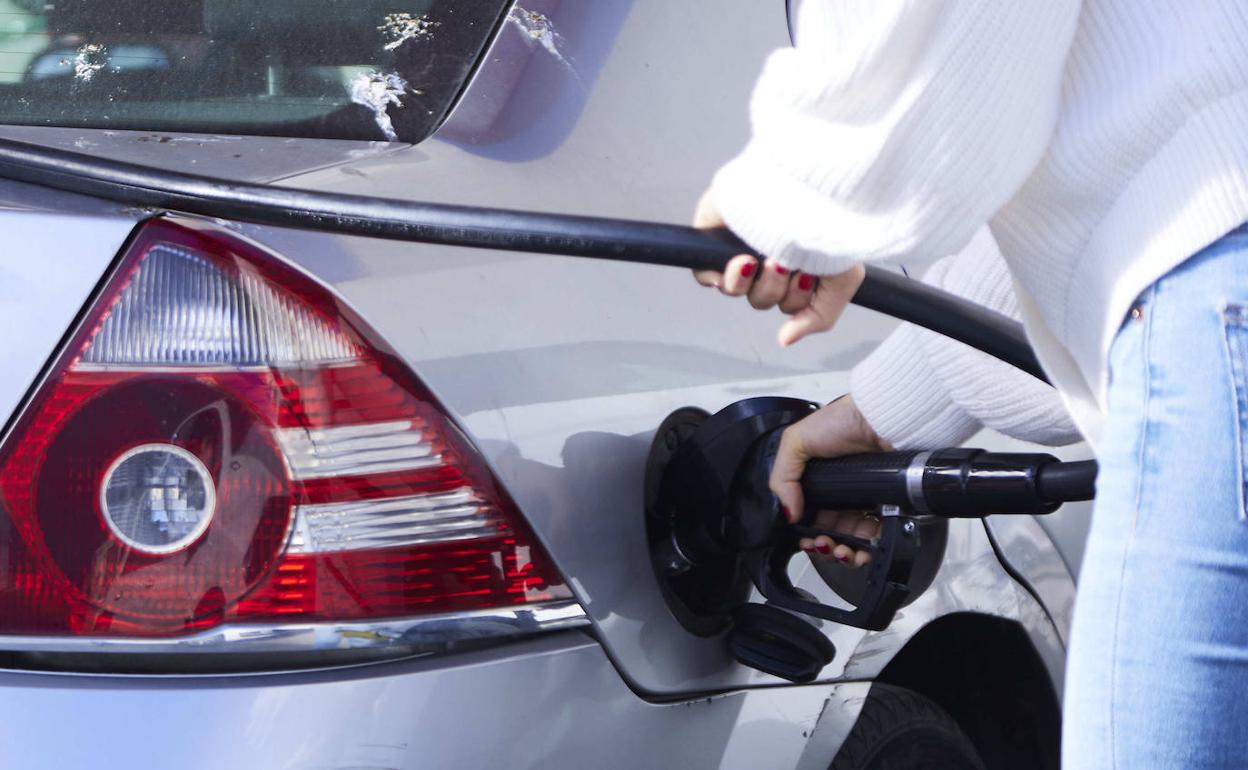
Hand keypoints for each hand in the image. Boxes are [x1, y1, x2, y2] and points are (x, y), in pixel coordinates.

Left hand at [691, 189, 864, 346]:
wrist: (803, 180)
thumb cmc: (829, 218)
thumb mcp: (844, 278)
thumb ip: (819, 317)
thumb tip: (786, 339)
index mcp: (797, 261)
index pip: (789, 304)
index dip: (797, 301)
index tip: (809, 275)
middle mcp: (768, 254)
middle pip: (762, 300)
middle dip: (775, 289)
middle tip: (785, 261)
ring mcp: (739, 246)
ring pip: (736, 291)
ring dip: (751, 283)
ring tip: (763, 258)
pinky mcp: (712, 236)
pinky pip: (706, 275)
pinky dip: (721, 277)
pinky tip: (740, 263)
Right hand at [769, 395, 892, 566]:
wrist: (883, 417)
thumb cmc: (844, 420)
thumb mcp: (796, 441)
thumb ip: (782, 477)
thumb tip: (786, 513)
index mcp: (821, 479)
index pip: (810, 514)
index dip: (805, 531)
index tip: (804, 540)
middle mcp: (844, 491)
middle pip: (831, 531)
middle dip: (824, 545)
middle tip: (822, 545)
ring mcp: (868, 499)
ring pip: (854, 538)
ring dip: (844, 553)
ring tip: (840, 550)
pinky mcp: (891, 505)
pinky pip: (879, 535)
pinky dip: (869, 548)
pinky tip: (861, 549)